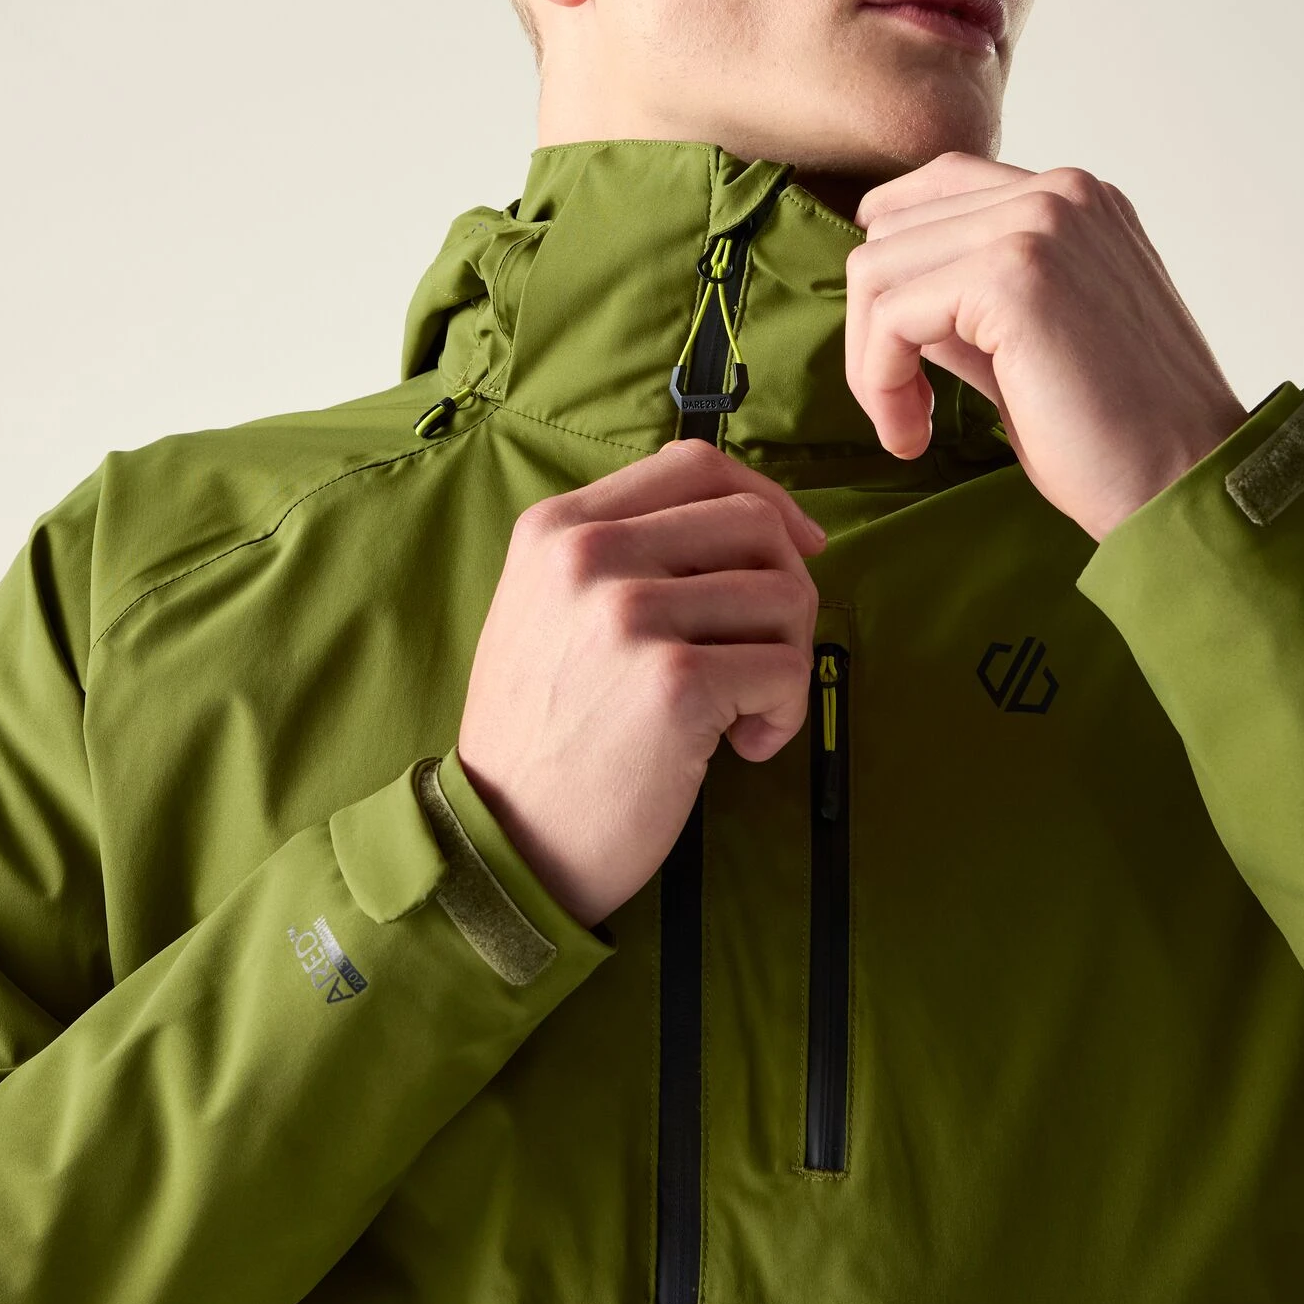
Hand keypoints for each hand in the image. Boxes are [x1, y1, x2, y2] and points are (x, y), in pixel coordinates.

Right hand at [457, 439, 826, 928]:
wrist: (506, 838)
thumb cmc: (542, 733)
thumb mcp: (545, 609)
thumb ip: (621, 552)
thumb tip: (752, 524)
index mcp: (557, 528)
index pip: (692, 465)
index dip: (763, 498)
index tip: (796, 547)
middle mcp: (590, 555)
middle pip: (753, 523)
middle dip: (790, 587)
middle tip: (769, 652)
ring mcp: (630, 615)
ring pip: (784, 596)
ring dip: (789, 660)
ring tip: (746, 712)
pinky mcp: (674, 682)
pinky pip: (785, 669)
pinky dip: (784, 713)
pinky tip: (744, 747)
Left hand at [846, 152, 1250, 541]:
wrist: (1185, 483)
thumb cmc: (1116, 433)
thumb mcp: (1028, 346)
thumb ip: (966, 306)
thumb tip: (891, 300)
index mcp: (1073, 202)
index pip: (936, 188)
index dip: (893, 273)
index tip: (901, 358)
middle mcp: (1059, 192)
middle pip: (891, 230)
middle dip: (873, 328)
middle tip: (905, 411)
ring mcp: (1039, 224)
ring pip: (875, 269)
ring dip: (871, 362)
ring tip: (908, 426)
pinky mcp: (1013, 275)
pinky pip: (890, 317)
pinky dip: (881, 382)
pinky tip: (914, 436)